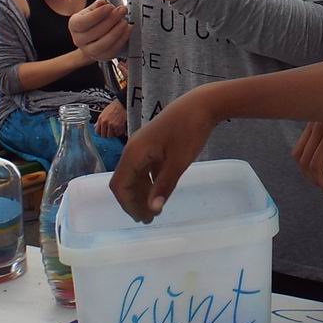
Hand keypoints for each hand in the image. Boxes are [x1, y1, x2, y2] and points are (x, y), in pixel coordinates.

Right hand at [69, 0, 129, 60]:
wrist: (93, 39)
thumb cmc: (93, 22)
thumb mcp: (91, 11)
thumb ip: (97, 6)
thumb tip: (103, 3)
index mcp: (74, 25)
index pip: (82, 22)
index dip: (97, 14)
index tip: (109, 7)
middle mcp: (79, 39)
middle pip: (95, 32)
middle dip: (111, 20)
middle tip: (122, 10)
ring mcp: (90, 51)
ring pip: (104, 44)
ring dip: (117, 31)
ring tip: (124, 21)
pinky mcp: (102, 56)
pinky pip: (113, 50)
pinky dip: (122, 39)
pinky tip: (127, 29)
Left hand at [95, 99, 126, 137]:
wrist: (122, 104)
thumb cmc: (113, 107)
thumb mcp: (103, 113)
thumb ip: (99, 121)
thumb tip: (96, 126)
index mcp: (101, 119)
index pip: (97, 131)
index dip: (100, 133)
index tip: (102, 132)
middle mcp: (106, 122)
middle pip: (104, 135)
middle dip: (106, 134)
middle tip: (109, 132)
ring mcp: (113, 125)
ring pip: (111, 135)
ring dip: (112, 134)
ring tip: (114, 130)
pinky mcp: (119, 126)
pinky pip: (118, 133)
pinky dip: (118, 132)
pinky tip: (118, 129)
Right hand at [108, 92, 217, 222]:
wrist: (202, 103)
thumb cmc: (190, 130)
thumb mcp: (178, 162)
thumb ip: (164, 186)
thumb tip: (152, 209)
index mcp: (134, 153)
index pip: (120, 186)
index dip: (128, 205)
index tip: (143, 219)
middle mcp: (133, 149)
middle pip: (125, 181)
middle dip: (134, 201)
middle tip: (149, 219)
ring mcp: (142, 145)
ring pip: (135, 175)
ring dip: (142, 192)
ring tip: (154, 209)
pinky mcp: (153, 143)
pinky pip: (145, 167)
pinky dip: (149, 181)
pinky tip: (160, 190)